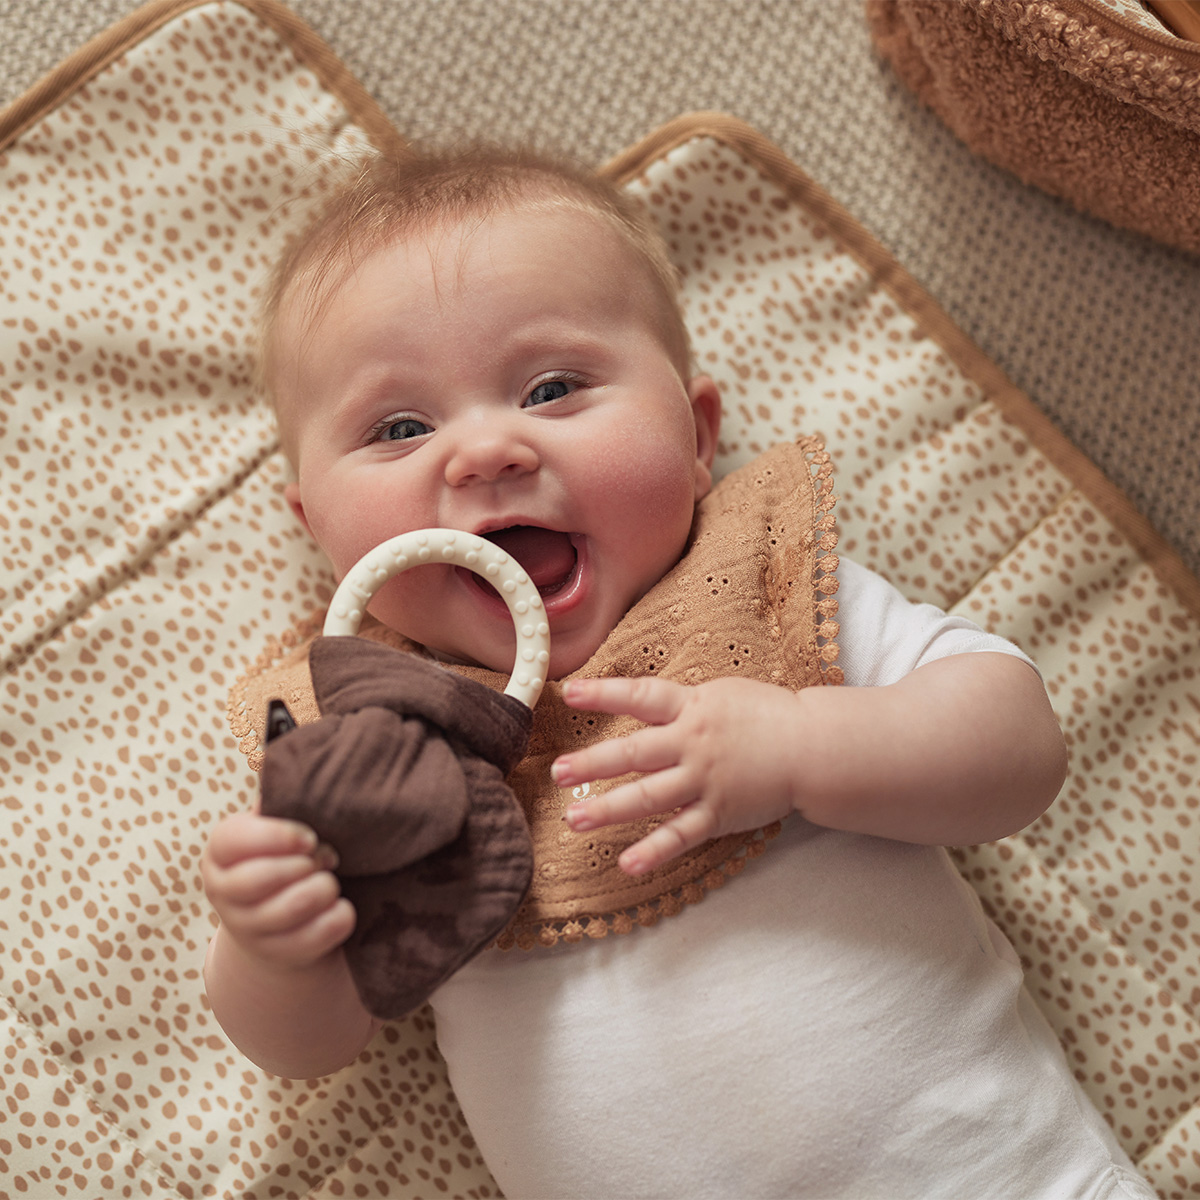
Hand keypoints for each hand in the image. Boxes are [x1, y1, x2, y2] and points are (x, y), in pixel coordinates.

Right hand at [201, 811, 355, 969]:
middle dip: (306, 864)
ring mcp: (247, 929)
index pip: (234, 840)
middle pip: (262, 877)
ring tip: (330, 880)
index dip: (278, 836)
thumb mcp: (278, 827)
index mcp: (220, 853)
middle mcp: (223, 892)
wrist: (285, 921)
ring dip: (324, 888)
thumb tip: (297, 770)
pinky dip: (338, 918)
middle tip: (327, 856)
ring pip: (292, 907)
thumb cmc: (286, 855)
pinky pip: (316, 936)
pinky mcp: (278, 955)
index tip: (309, 838)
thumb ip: (283, 801)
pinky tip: (341, 907)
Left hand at [552, 676, 804, 875]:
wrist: (814, 748)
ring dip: (609, 809)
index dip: (604, 694)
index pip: (641, 697)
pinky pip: (681, 835)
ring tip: (574, 819)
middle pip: (634, 753)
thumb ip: (681, 704)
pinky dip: (654, 851)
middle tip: (558, 772)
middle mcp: (693, 744)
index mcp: (693, 708)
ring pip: (649, 797)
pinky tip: (627, 863)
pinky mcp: (718, 814)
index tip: (569, 693)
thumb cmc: (768, 716)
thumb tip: (641, 702)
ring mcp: (704, 781)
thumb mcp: (721, 694)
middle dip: (593, 763)